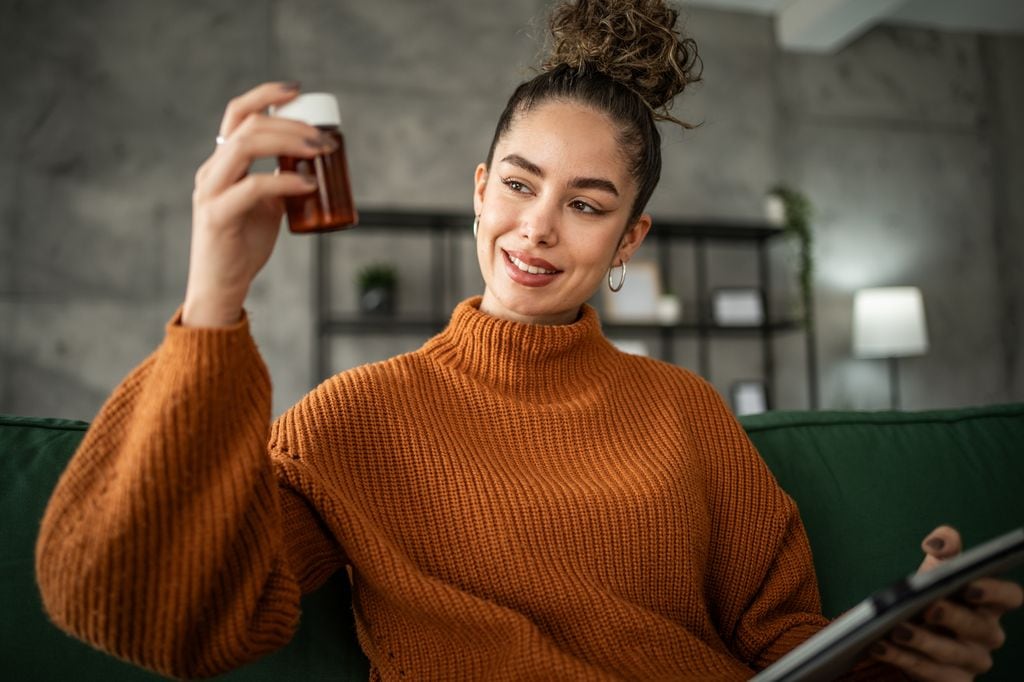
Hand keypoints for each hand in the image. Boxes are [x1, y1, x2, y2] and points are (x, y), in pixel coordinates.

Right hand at [183, 81, 336, 326]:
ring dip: (288, 142)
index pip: (237, 114)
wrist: (222, 286)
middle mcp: (212, 171)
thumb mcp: (265, 206)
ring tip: (320, 151)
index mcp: (221, 164)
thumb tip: (310, 166)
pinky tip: (309, 184)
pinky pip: (253, 187)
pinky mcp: (217, 215)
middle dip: (290, 123)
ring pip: (244, 146)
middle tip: (324, 138)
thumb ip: (279, 182)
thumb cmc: (243, 245)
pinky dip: (285, 182)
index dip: (265, 94)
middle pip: (248, 125)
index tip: (296, 89)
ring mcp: (211, 191)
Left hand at [870, 525, 1023, 679]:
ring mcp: (972, 661)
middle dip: (952, 616)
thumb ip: (942, 550)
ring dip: (922, 640)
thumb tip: (937, 543)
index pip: (1010, 596)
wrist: (906, 634)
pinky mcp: (952, 680)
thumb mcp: (932, 571)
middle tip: (926, 607)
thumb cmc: (927, 596)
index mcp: (988, 604)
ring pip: (951, 652)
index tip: (970, 584)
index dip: (995, 591)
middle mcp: (987, 634)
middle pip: (978, 626)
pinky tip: (880, 646)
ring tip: (895, 628)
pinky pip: (930, 673)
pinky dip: (902, 659)